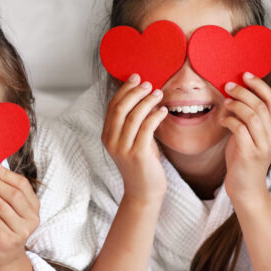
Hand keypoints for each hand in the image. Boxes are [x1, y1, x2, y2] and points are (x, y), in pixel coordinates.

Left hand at [0, 161, 39, 270]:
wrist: (2, 257)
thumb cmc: (1, 228)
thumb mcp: (3, 207)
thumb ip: (0, 191)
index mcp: (33, 206)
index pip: (22, 185)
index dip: (6, 173)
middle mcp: (32, 218)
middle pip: (13, 194)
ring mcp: (22, 230)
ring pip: (2, 206)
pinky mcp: (9, 239)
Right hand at [101, 74, 167, 198]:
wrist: (144, 192)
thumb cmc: (142, 165)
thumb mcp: (133, 141)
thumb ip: (134, 123)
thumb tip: (144, 97)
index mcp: (107, 136)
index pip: (112, 106)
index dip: (124, 89)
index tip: (136, 77)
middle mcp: (111, 141)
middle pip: (120, 108)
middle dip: (135, 92)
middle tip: (148, 84)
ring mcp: (123, 148)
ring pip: (133, 116)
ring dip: (147, 101)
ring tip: (158, 93)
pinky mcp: (137, 154)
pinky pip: (146, 128)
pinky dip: (155, 116)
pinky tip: (163, 111)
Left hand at [220, 74, 270, 205]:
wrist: (246, 189)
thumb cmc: (244, 160)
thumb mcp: (249, 136)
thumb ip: (246, 119)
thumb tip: (234, 97)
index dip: (260, 85)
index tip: (246, 74)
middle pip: (261, 105)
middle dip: (243, 91)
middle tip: (228, 85)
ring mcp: (262, 146)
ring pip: (252, 115)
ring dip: (236, 105)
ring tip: (225, 102)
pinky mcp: (249, 154)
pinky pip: (240, 130)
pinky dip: (229, 121)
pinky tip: (222, 121)